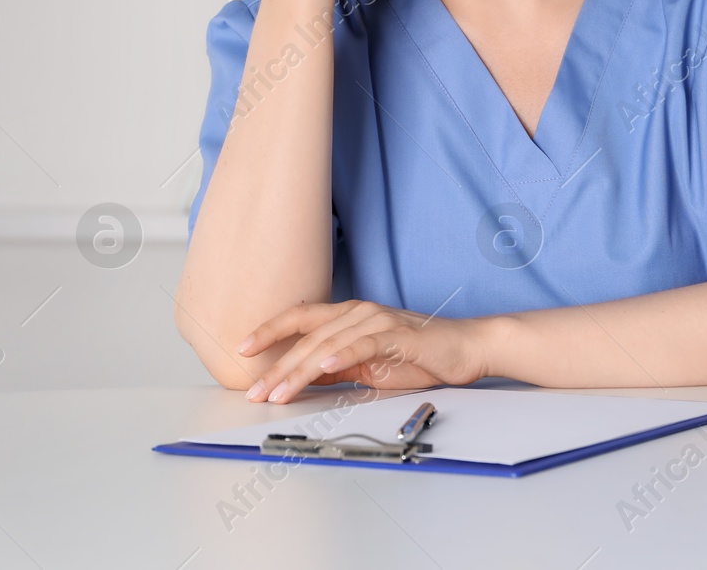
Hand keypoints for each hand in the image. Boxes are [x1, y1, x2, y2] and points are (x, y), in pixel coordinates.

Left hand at [236, 300, 493, 403]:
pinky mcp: (398, 335)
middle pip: (308, 337)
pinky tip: (323, 366)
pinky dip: (341, 355)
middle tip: (254, 391)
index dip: (270, 331)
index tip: (242, 349)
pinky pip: (363, 344)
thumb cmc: (419, 356)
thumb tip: (302, 377)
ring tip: (278, 393)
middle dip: (276, 366)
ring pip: (328, 344)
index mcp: (350, 316)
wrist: (464, 348)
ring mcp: (378, 321)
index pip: (301, 319)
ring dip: (299, 370)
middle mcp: (360, 312)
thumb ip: (337, 367)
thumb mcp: (368, 365)